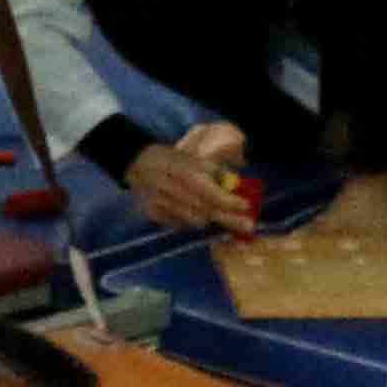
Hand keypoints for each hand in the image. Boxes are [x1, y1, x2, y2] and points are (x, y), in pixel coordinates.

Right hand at [127, 120, 252, 234]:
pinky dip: (190, 220)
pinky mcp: (154, 215)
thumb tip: (237, 186)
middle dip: (230, 219)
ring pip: (195, 220)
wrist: (137, 164)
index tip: (247, 206)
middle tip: (249, 227)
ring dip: (209, 218)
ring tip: (217, 213)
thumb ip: (216, 174)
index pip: (212, 193)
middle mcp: (173, 190)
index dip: (231, 201)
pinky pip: (180, 224)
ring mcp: (162, 204)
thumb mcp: (196, 160)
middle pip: (207, 210)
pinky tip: (190, 211)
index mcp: (185, 172)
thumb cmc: (172, 160)